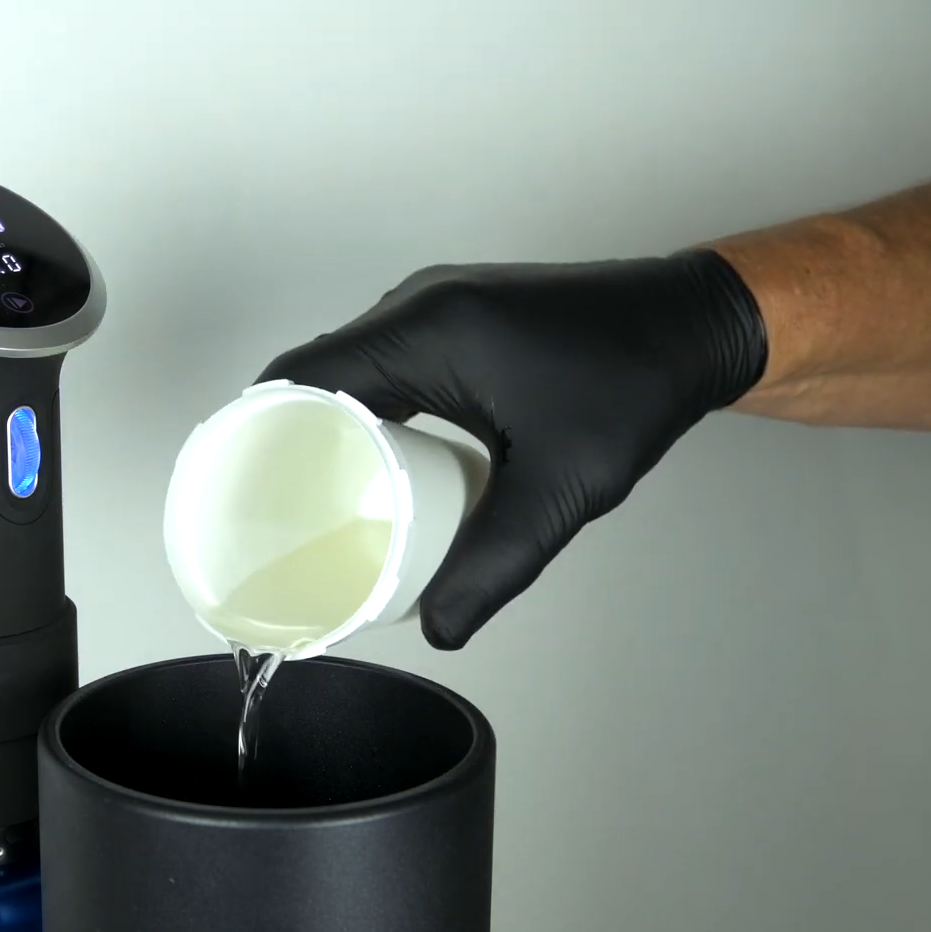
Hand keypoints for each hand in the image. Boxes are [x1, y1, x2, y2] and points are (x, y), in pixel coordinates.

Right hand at [257, 250, 767, 648]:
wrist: (695, 325)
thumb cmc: (636, 384)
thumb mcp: (561, 487)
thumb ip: (496, 562)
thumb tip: (436, 626)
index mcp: (423, 330)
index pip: (299, 376)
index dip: (254, 431)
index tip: (235, 488)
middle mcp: (417, 305)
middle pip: (311, 374)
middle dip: (281, 441)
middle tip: (270, 511)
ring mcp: (435, 307)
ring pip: (345, 369)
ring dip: (322, 426)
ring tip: (311, 497)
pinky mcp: (454, 319)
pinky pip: (379, 363)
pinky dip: (360, 410)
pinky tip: (368, 462)